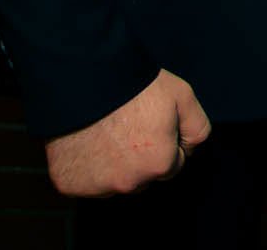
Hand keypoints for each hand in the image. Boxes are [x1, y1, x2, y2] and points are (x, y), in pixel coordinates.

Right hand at [44, 69, 209, 196]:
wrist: (82, 79)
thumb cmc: (133, 85)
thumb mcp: (181, 95)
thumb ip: (197, 127)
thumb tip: (191, 149)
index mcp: (160, 163)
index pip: (173, 164)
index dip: (166, 141)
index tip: (152, 123)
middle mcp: (129, 183)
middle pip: (144, 176)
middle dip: (141, 156)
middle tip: (127, 125)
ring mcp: (97, 186)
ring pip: (115, 180)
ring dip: (114, 164)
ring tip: (104, 131)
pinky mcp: (70, 183)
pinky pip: (85, 180)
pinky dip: (86, 166)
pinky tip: (85, 141)